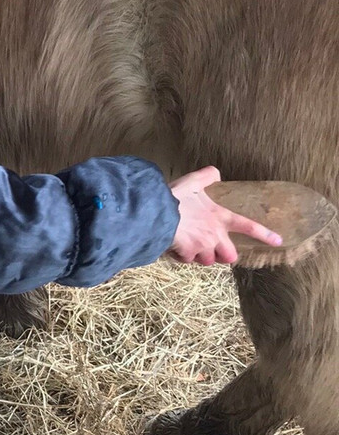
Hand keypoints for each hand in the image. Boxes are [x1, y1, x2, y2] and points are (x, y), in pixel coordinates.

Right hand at [168, 167, 282, 265]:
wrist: (156, 212)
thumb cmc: (174, 197)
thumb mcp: (192, 182)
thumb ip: (206, 177)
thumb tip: (216, 174)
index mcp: (220, 217)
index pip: (248, 227)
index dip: (265, 235)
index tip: (278, 241)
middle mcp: (215, 235)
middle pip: (229, 256)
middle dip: (223, 255)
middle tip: (213, 249)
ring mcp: (202, 247)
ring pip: (207, 260)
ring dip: (200, 255)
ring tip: (187, 245)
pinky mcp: (188, 254)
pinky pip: (187, 260)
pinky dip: (181, 256)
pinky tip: (173, 246)